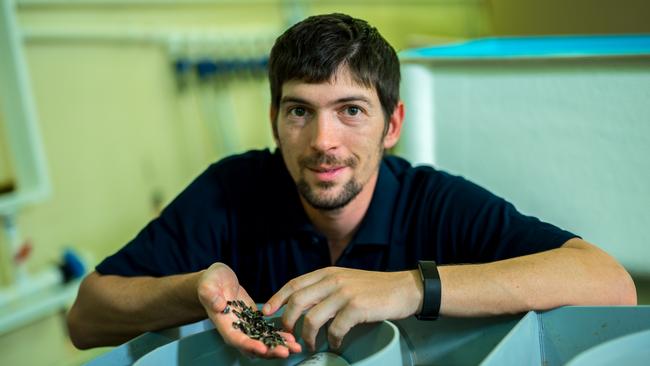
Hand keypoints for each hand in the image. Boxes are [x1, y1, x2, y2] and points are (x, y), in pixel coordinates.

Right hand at [197, 262, 301, 357]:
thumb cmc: (211, 282)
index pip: (236, 339)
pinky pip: (268, 332)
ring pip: (263, 342)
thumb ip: (210, 294)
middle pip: (253, 346)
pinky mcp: (255, 321)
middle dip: (270, 350)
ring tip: (295, 347)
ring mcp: (246, 326)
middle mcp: (236, 329)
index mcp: (223, 323)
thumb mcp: (208, 284)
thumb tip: (218, 305)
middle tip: (286, 351)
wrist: (218, 281)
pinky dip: (279, 336)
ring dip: (279, 346)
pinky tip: (291, 337)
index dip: (249, 345)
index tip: (263, 348)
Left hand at [262, 267, 422, 350]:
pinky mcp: (356, 307)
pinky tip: (335, 344)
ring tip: (311, 345)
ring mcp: (344, 293)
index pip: (294, 284)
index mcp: (327, 273)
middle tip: (289, 335)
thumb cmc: (374, 288)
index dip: (277, 298)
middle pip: (297, 301)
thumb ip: (326, 288)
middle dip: (288, 322)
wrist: (404, 289)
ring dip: (307, 336)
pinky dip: (332, 340)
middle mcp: (333, 280)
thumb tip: (302, 305)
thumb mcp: (346, 280)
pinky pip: (334, 329)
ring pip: (311, 318)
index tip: (267, 312)